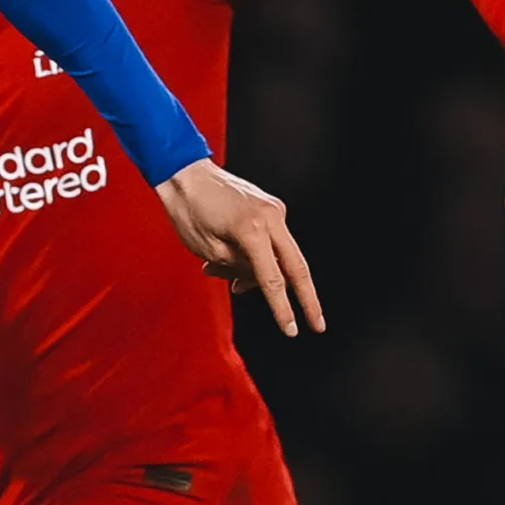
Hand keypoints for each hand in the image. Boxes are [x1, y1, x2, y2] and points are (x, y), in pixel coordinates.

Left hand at [156, 159, 324, 337]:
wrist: (186, 173)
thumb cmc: (190, 211)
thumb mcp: (210, 249)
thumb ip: (238, 269)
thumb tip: (255, 284)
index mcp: (254, 229)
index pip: (273, 279)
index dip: (283, 309)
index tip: (292, 331)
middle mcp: (273, 216)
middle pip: (297, 267)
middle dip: (307, 299)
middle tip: (318, 326)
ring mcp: (275, 209)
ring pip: (281, 255)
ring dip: (260, 274)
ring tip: (219, 273)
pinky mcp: (270, 207)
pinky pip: (272, 242)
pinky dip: (257, 258)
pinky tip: (229, 261)